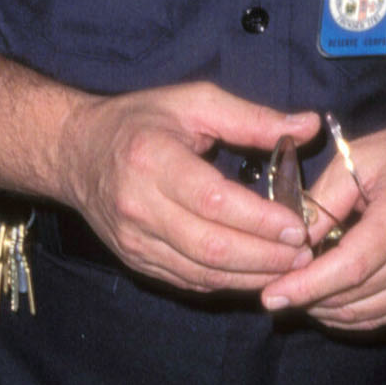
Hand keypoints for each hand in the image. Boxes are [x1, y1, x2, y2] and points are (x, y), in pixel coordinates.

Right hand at [56, 82, 320, 292]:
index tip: (298, 226)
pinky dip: (227, 282)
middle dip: (265, 257)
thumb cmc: (140, 121)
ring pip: (202, 272)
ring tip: (291, 268)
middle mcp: (139, 206)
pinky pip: (189, 281)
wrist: (76, 153)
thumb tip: (309, 126)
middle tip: (304, 254)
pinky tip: (256, 275)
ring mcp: (134, 240)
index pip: (213, 201)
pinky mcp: (136, 260)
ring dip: (252, 277)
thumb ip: (253, 118)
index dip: (260, 220)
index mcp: (152, 159)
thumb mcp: (194, 102)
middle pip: (211, 246)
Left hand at [260, 112, 385, 330]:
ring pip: (364, 314)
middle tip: (274, 288)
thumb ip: (323, 199)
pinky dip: (350, 314)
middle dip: (307, 299)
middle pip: (352, 297)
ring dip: (324, 310)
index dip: (306, 287)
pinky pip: (383, 316)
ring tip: (298, 292)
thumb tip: (292, 239)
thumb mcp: (361, 157)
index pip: (348, 268)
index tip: (271, 296)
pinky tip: (327, 300)